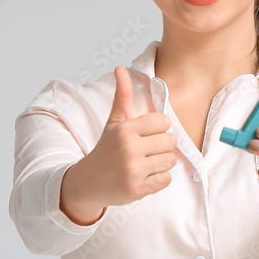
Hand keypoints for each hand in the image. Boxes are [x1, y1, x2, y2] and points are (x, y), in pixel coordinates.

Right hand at [60, 66, 177, 223]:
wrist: (87, 182)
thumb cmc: (106, 149)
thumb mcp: (113, 122)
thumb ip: (122, 95)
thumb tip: (121, 68)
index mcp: (126, 129)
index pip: (164, 122)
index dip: (157, 129)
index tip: (145, 135)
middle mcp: (130, 148)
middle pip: (170, 142)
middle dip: (160, 147)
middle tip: (144, 152)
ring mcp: (133, 170)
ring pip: (170, 161)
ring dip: (160, 164)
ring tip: (143, 165)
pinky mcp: (138, 189)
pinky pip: (166, 179)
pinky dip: (157, 180)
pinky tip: (142, 178)